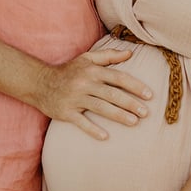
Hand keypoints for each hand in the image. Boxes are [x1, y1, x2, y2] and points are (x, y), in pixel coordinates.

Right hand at [36, 49, 151, 139]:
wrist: (41, 83)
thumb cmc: (69, 70)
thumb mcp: (87, 58)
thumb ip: (109, 55)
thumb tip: (130, 53)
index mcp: (93, 71)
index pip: (118, 78)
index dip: (135, 86)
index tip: (149, 95)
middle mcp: (85, 83)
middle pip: (112, 94)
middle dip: (131, 103)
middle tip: (146, 112)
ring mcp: (75, 98)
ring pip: (101, 108)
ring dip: (119, 115)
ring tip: (134, 122)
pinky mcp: (66, 112)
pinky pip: (81, 122)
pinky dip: (93, 129)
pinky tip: (106, 136)